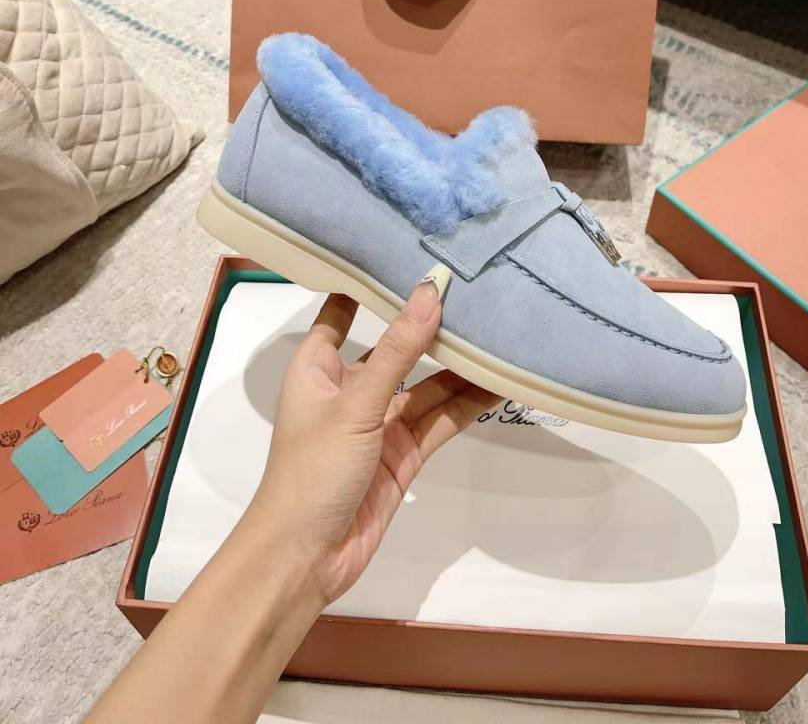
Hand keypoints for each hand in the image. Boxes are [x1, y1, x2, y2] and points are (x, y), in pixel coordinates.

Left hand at [244, 267, 498, 606]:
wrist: (305, 559)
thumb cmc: (312, 470)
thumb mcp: (356, 404)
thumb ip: (398, 351)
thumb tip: (430, 290)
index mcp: (318, 366)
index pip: (343, 308)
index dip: (370, 281)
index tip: (406, 247)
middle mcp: (349, 387)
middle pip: (396, 346)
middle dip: (431, 323)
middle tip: (477, 287)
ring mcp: (379, 422)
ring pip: (426, 384)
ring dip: (460, 366)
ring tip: (502, 330)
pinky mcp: (403, 454)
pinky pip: (440, 420)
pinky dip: (468, 404)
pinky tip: (501, 382)